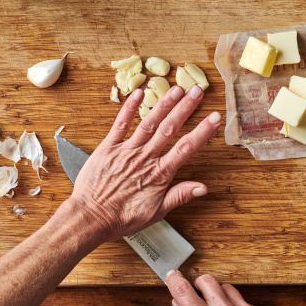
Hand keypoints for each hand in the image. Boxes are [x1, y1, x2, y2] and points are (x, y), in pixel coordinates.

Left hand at [70, 84, 220, 240]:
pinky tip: (139, 93)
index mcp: (159, 173)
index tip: (215, 117)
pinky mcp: (108, 147)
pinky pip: (120, 123)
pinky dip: (129, 107)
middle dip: (185, 107)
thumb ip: (180, 195)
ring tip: (176, 88)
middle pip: (170, 128)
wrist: (91, 218)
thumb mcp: (156, 212)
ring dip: (164, 103)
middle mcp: (145, 158)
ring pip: (149, 122)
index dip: (202, 131)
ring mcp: (127, 150)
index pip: (186, 148)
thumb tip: (203, 188)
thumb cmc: (122, 218)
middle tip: (198, 90)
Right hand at [166, 271, 252, 305]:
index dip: (175, 279)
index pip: (183, 290)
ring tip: (214, 305)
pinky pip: (238, 295)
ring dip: (217, 293)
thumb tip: (177, 301)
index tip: (172, 275)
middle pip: (205, 280)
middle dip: (198, 285)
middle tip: (196, 295)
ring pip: (224, 286)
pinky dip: (231, 300)